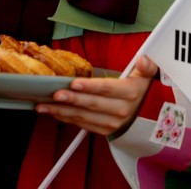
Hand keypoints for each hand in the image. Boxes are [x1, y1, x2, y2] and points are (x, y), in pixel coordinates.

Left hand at [35, 56, 157, 135]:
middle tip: (55, 95)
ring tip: (45, 105)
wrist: (144, 113)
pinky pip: (82, 124)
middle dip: (72, 100)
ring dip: (62, 111)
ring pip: (84, 116)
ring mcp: (112, 123)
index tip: (74, 84)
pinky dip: (66, 118)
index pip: (107, 89)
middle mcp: (121, 110)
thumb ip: (145, 66)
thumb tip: (143, 60)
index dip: (90, 86)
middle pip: (92, 104)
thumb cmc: (138, 89)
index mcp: (129, 93)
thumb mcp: (145, 75)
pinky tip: (54, 112)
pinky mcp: (103, 131)